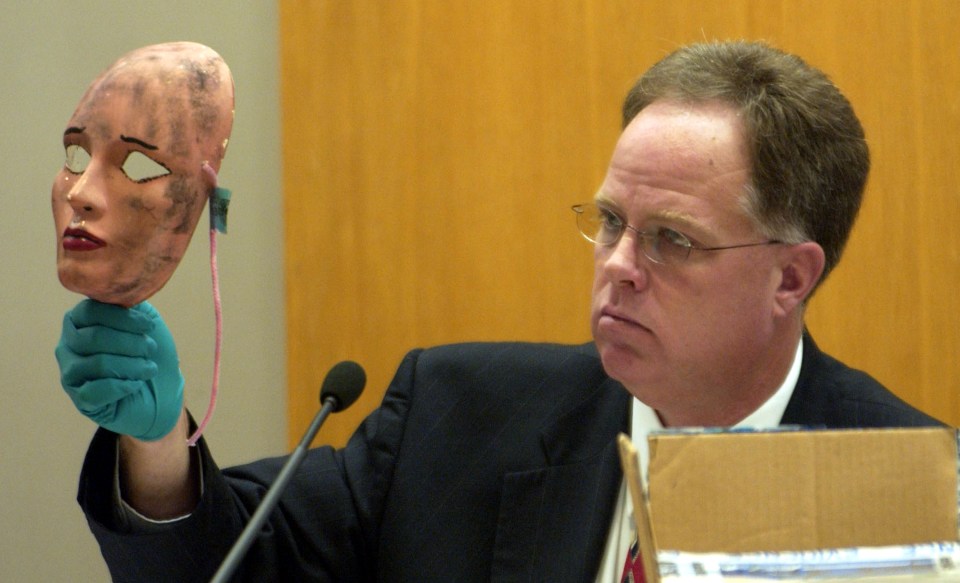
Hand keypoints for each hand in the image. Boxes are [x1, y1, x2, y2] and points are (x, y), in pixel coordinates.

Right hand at [56, 299, 183, 440]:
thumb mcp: (145, 320)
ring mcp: (71, 373)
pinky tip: (136, 384)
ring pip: (98, 363)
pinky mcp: (81, 400)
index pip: (90, 311)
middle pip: (94, 337)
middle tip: (151, 348)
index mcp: (79, 321)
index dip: (123, 317)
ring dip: (132, 365)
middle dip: (130, 343)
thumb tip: (121, 294)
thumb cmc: (150, 353)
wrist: (163, 392)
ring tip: (149, 368)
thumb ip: (130, 302)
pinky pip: (97, 391)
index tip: (149, 325)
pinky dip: (124, 386)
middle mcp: (68, 345)